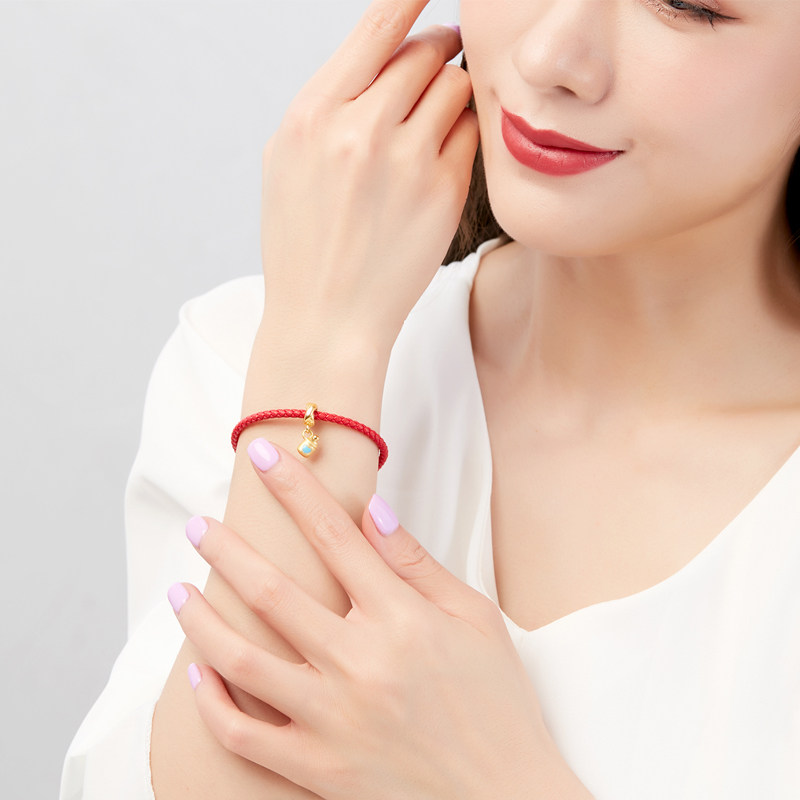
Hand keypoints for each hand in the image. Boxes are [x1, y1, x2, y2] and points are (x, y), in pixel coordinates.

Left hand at [168, 439, 562, 799]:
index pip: (335, 536)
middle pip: (274, 592)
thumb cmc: (496, 703)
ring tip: (178, 590)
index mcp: (402, 620)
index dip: (296, 489)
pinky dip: (214, 702)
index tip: (265, 457)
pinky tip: (199, 671)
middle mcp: (360, 665)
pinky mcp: (319, 768)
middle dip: (228, 550)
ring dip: (202, 620)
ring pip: (243, 662)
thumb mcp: (475, 618)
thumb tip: (373, 511)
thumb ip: (417, 564)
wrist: (508, 798)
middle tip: (198, 525)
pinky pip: (246, 736)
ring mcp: (333, 721)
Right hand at [259, 0, 477, 358]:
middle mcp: (359, 131)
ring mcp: (405, 163)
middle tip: (440, 60)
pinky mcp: (443, 194)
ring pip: (454, 87)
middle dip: (436, 50)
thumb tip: (381, 55)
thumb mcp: (289, 163)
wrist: (326, 318)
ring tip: (436, 115)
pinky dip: (462, 134)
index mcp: (311, 116)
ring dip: (452, 90)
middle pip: (424, 51)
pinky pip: (469, 135)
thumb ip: (331, 105)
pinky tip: (442, 155)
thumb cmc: (303, 243)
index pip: (377, 26)